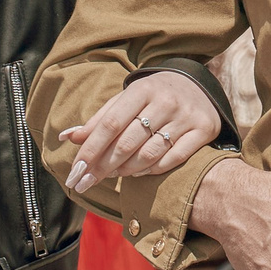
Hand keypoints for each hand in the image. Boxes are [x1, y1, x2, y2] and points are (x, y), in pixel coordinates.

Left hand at [61, 72, 221, 190]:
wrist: (199, 87)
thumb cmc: (153, 96)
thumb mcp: (126, 100)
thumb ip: (99, 119)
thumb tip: (67, 137)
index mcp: (141, 90)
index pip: (110, 124)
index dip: (90, 150)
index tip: (75, 172)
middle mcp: (165, 101)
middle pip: (127, 143)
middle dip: (102, 167)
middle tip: (86, 182)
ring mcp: (185, 117)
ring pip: (149, 154)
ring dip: (126, 170)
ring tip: (113, 175)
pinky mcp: (203, 130)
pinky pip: (173, 159)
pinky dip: (151, 170)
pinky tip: (139, 172)